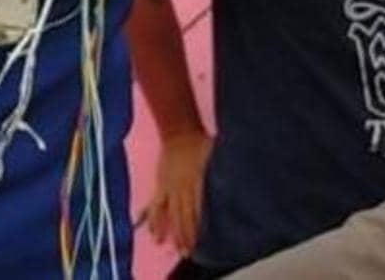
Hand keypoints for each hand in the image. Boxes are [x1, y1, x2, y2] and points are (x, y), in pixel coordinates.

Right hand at [146, 130, 212, 253]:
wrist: (179, 132)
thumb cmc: (202, 144)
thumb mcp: (217, 158)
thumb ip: (223, 175)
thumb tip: (239, 187)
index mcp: (196, 181)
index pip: (196, 209)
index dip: (197, 226)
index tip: (199, 242)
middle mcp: (180, 187)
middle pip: (181, 215)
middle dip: (182, 234)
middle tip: (184, 252)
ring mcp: (168, 186)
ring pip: (166, 211)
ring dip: (165, 228)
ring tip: (162, 243)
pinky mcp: (160, 184)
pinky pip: (154, 203)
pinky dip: (150, 216)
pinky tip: (145, 228)